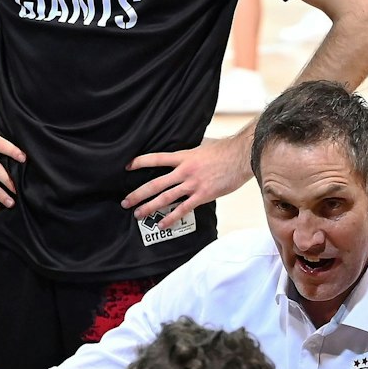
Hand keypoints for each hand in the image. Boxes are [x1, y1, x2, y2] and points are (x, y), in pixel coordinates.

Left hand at [123, 134, 250, 228]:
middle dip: (138, 193)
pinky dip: (171, 217)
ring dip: (150, 207)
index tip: (127, 167)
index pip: (156, 158)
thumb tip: (186, 150)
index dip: (140, 162)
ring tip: (138, 214)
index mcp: (183, 156)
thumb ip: (191, 151)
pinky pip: (183, 209)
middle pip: (156, 183)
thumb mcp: (203, 145)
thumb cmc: (225, 150)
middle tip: (125, 202)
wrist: (242, 157)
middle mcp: (184, 171)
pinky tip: (161, 223)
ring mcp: (193, 184)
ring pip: (166, 198)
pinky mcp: (203, 195)